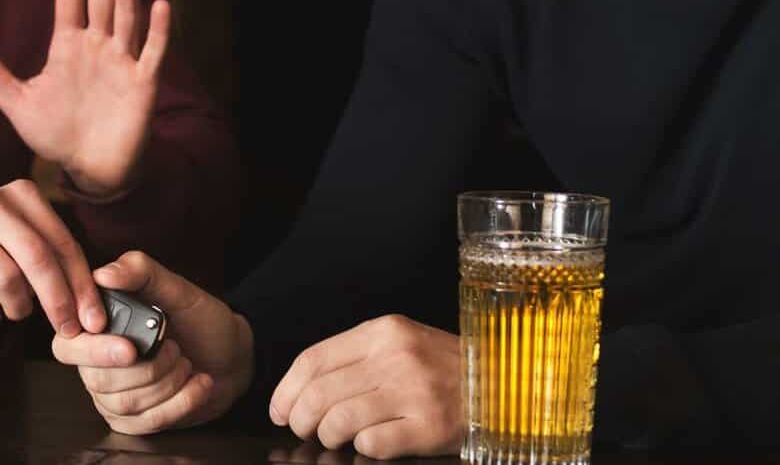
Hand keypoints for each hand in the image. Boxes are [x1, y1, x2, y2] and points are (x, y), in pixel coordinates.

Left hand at [0, 0, 169, 196]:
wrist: (90, 169)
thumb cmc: (54, 133)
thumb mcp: (15, 100)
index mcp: (68, 47)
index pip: (69, 0)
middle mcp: (98, 47)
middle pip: (99, 1)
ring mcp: (122, 63)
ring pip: (125, 18)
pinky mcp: (142, 83)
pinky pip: (152, 52)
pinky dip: (157, 30)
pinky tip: (159, 4)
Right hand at [0, 179, 105, 337]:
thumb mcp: (19, 238)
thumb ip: (53, 257)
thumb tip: (92, 306)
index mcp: (21, 193)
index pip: (62, 241)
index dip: (82, 283)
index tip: (94, 318)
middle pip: (37, 257)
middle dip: (59, 300)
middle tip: (69, 331)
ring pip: (8, 278)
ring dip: (20, 307)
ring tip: (16, 311)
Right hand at [52, 251, 253, 433]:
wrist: (230, 356)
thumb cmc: (199, 319)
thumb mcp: (175, 288)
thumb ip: (140, 272)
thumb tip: (103, 274)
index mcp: (96, 329)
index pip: (67, 346)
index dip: (94, 351)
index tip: (130, 348)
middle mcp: (96, 364)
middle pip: (99, 380)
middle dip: (149, 366)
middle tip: (175, 347)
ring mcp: (112, 397)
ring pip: (124, 403)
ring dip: (167, 382)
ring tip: (186, 361)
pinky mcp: (133, 421)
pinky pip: (147, 422)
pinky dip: (180, 401)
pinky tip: (197, 383)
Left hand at [269, 315, 462, 459]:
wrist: (500, 384)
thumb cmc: (442, 366)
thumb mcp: (399, 343)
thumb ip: (355, 356)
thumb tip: (301, 389)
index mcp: (383, 332)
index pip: (313, 359)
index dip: (287, 389)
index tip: (279, 408)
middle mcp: (396, 358)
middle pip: (319, 394)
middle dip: (300, 419)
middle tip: (302, 428)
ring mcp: (413, 393)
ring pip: (339, 422)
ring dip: (327, 436)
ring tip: (335, 436)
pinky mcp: (429, 428)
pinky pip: (372, 445)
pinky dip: (363, 447)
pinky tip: (371, 441)